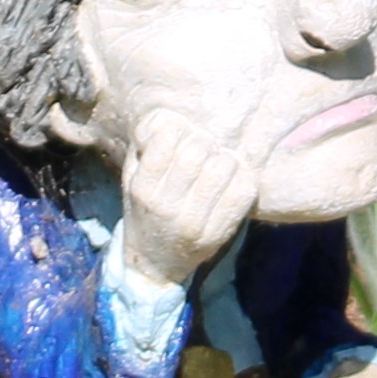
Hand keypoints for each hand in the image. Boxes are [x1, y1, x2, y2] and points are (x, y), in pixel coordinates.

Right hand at [111, 105, 266, 290]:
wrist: (154, 262)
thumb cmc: (145, 209)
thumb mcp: (132, 177)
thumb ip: (145, 144)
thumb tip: (169, 115)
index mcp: (142, 188)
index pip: (167, 137)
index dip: (179, 128)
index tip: (181, 136)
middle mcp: (167, 207)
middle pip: (199, 150)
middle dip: (205, 142)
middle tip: (204, 149)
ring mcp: (195, 223)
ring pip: (224, 166)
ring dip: (225, 158)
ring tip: (218, 164)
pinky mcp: (219, 233)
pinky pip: (244, 190)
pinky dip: (242, 177)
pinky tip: (232, 180)